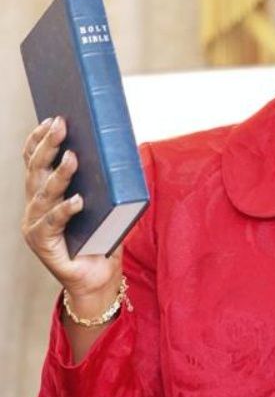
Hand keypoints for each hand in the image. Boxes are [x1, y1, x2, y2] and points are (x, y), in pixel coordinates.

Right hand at [20, 117, 122, 308]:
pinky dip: (65, 210)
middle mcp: (35, 207)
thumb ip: (103, 182)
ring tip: (73, 157)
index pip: (35, 161)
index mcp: (45, 193)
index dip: (39, 139)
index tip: (51, 118)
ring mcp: (36, 225)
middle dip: (48, 145)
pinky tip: (78, 200)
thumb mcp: (105, 203)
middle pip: (36, 170)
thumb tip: (117, 149)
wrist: (99, 278)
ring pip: (43, 193)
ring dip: (59, 174)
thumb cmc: (103, 236)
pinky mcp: (43, 244)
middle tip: (61, 124)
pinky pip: (52, 223)